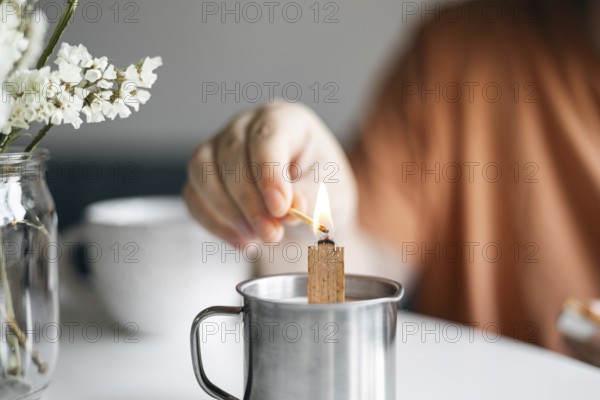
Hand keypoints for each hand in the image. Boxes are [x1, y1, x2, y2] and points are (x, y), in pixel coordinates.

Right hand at [184, 102, 356, 243]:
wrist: (303, 208)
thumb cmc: (319, 190)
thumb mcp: (330, 193)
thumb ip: (312, 198)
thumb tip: (292, 209)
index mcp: (284, 119)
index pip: (267, 137)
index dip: (270, 173)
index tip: (280, 208)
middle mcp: (246, 126)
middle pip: (231, 155)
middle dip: (250, 201)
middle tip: (272, 233)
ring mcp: (219, 147)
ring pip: (203, 171)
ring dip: (227, 211)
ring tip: (258, 237)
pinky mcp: (202, 173)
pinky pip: (193, 195)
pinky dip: (214, 223)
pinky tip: (243, 241)